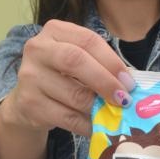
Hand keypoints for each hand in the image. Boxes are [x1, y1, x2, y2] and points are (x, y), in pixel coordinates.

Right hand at [2, 20, 134, 137]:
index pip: (88, 40)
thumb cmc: (62, 75)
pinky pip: (67, 117)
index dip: (112, 61)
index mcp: (54, 31)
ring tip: (113, 114)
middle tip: (124, 99)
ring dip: (99, 108)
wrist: (29, 99)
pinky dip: (87, 124)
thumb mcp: (79, 61)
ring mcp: (30, 76)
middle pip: (75, 61)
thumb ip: (100, 65)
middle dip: (105, 81)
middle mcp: (38, 49)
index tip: (129, 81)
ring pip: (73, 94)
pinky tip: (97, 127)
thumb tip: (130, 83)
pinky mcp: (29, 103)